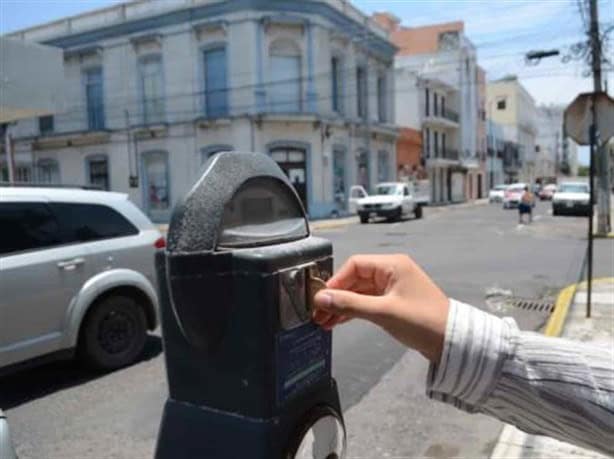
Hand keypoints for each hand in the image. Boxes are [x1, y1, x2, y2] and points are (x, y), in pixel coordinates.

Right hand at [312, 254, 448, 362]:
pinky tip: (338, 321)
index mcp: (392, 265)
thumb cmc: (423, 322)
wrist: (453, 342)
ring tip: (324, 321)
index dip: (336, 281)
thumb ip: (350, 304)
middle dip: (336, 296)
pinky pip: (367, 302)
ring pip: (359, 292)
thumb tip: (321, 299)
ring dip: (342, 306)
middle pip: (355, 279)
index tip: (322, 298)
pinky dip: (353, 311)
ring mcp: (392, 287)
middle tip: (318, 313)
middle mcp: (391, 272)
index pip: (354, 265)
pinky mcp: (393, 302)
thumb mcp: (383, 312)